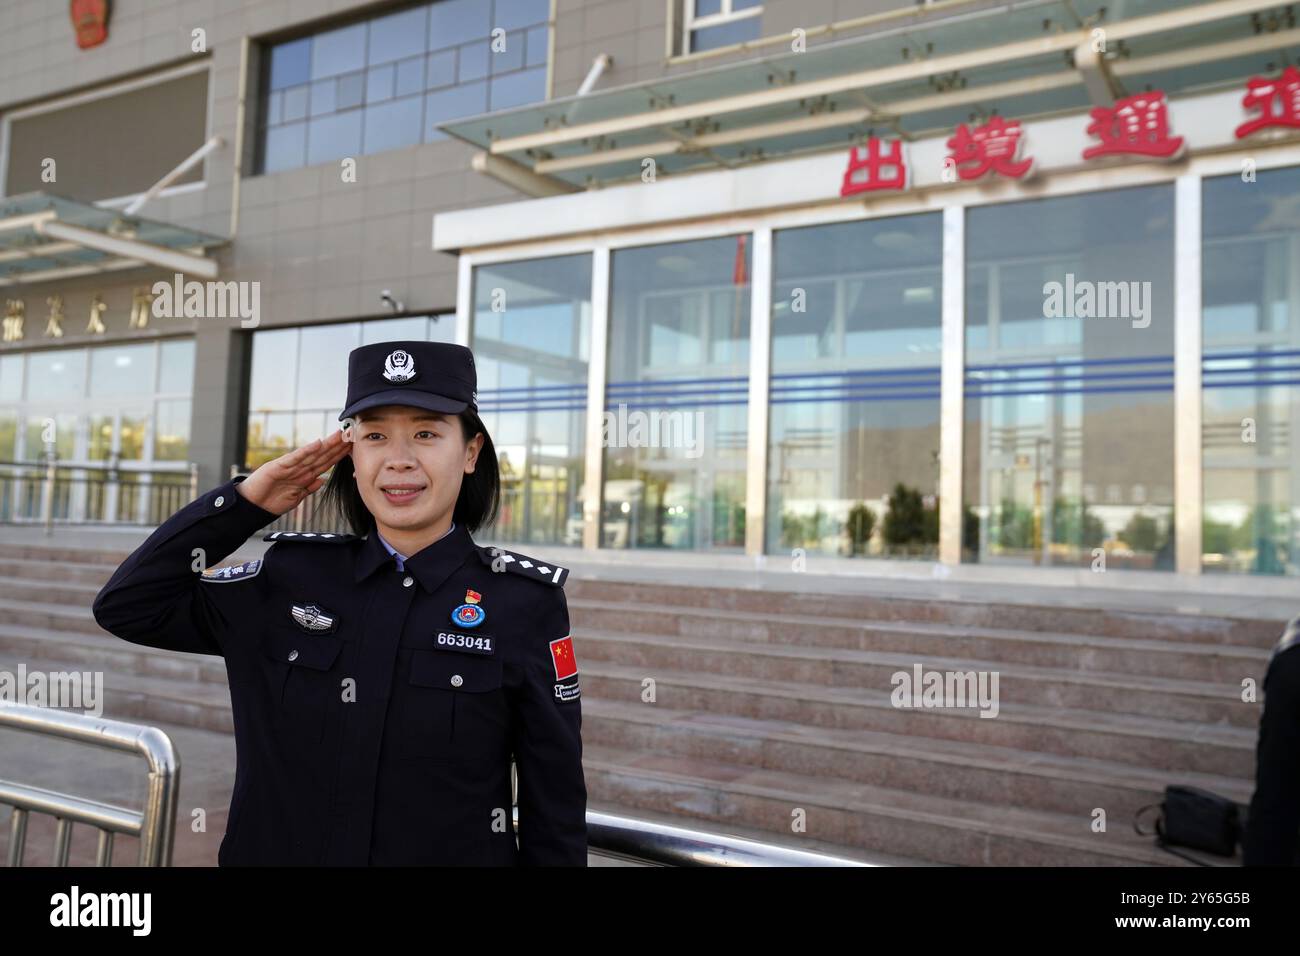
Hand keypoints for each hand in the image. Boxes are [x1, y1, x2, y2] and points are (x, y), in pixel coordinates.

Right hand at [235, 429, 349, 516]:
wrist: (251, 507)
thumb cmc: (272, 501)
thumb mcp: (296, 497)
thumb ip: (309, 488)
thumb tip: (323, 480)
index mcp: (304, 475)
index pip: (325, 463)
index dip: (338, 455)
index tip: (352, 447)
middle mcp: (298, 468)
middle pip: (321, 455)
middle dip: (337, 446)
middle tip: (351, 434)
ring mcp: (288, 466)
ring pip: (312, 454)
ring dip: (326, 445)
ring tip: (339, 435)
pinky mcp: (277, 466)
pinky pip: (295, 458)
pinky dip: (306, 451)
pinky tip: (318, 443)